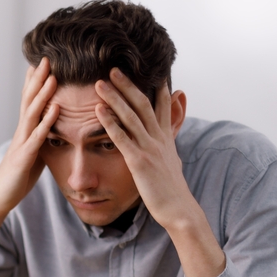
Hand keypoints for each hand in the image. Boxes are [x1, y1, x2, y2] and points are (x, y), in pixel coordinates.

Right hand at [0, 58, 58, 261]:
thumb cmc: (16, 179)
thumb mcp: (33, 156)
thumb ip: (42, 141)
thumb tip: (54, 131)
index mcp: (24, 132)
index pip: (29, 101)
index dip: (35, 82)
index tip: (43, 62)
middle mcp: (21, 133)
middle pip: (29, 100)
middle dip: (38, 79)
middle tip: (46, 58)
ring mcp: (21, 144)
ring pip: (32, 114)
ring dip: (42, 94)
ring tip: (53, 76)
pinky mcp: (24, 158)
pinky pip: (38, 137)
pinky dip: (47, 122)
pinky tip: (56, 109)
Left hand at [92, 71, 190, 230]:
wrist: (178, 209)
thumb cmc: (171, 188)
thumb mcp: (173, 158)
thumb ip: (169, 139)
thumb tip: (172, 133)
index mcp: (165, 137)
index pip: (161, 104)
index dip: (154, 85)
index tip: (145, 68)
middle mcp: (158, 138)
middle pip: (143, 104)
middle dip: (128, 85)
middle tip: (113, 69)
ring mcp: (149, 148)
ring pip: (131, 116)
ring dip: (114, 98)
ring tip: (99, 83)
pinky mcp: (139, 161)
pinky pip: (122, 138)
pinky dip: (110, 123)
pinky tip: (98, 111)